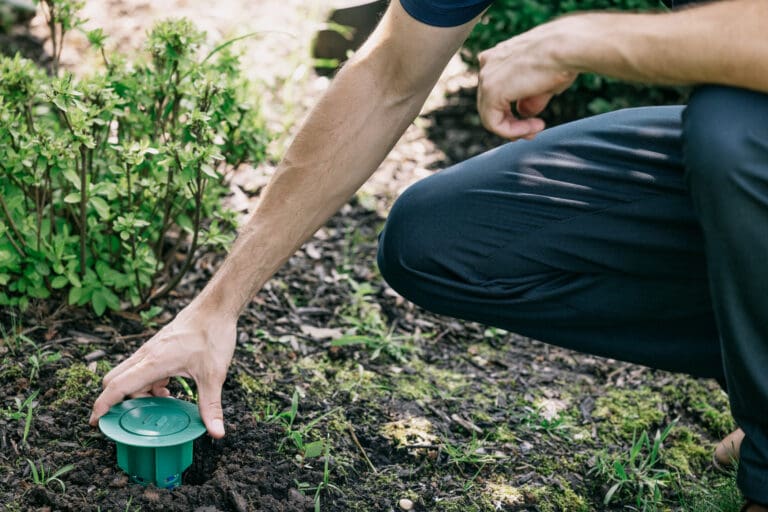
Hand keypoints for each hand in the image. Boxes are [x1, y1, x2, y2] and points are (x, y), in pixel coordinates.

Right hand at [89, 303, 236, 437]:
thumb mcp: (214, 375)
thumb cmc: (213, 334)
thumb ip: (211, 405)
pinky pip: (142, 367)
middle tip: (132, 418)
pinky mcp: (159, 346)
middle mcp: (146, 355)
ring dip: (137, 391)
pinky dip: (147, 381)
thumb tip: (216, 432)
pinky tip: (167, 388)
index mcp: (153, 363)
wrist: (216, 306)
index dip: (102, 406)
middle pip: (115, 380)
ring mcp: (151, 349)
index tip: (94, 422)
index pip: (116, 387)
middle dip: (117, 401)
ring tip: (160, 403)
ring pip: (129, 374)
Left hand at [477, 19, 577, 139]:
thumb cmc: (562, 57)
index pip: (497, 92)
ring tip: (535, 130)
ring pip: (490, 116)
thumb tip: (523, 112)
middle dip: (512, 123)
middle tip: (533, 131)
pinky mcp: (491, 91)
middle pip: (491, 104)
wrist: (567, 47)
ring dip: (514, 129)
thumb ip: (528, 98)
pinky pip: (494, 123)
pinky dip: (512, 131)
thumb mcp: (542, 82)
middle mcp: (488, 64)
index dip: (512, 112)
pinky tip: (531, 128)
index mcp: (498, 56)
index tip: (534, 122)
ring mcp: (486, 77)